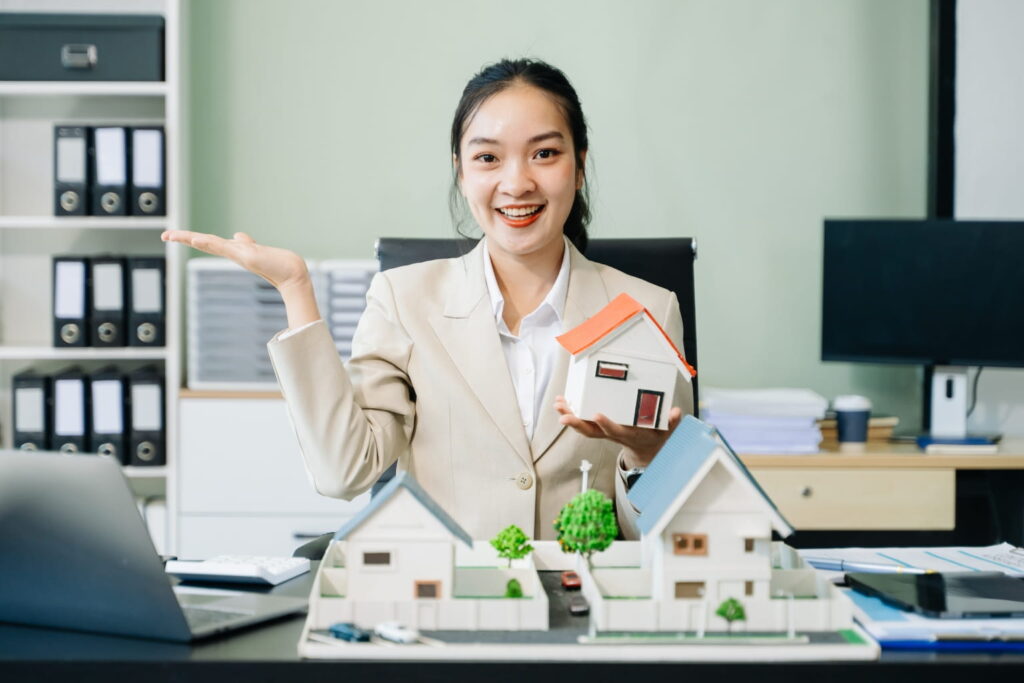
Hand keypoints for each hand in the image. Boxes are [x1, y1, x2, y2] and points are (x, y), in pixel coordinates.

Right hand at [161, 230, 308, 293]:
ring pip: (211, 244)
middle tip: (165, 235)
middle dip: (185, 239)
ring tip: (173, 235)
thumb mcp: (257, 249)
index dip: (192, 238)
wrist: (292, 273)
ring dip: (192, 239)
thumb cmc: (277, 263)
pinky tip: (197, 239)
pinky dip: (210, 244)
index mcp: (234, 250)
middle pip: (205, 242)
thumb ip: (246, 243)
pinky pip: (224, 248)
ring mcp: (239, 254)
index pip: (209, 242)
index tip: (175, 235)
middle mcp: (234, 252)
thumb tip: (237, 235)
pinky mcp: (246, 256)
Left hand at [554, 396, 681, 468]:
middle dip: (577, 424)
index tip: (597, 415)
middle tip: (564, 417)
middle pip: (592, 433)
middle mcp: (613, 435)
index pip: (616, 431)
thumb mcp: (666, 431)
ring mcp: (604, 432)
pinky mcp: (599, 427)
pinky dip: (571, 413)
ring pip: (583, 428)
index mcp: (629, 435)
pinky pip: (582, 422)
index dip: (606, 425)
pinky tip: (561, 402)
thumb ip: (670, 422)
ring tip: (557, 404)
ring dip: (569, 417)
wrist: (646, 448)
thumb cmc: (656, 435)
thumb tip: (676, 412)